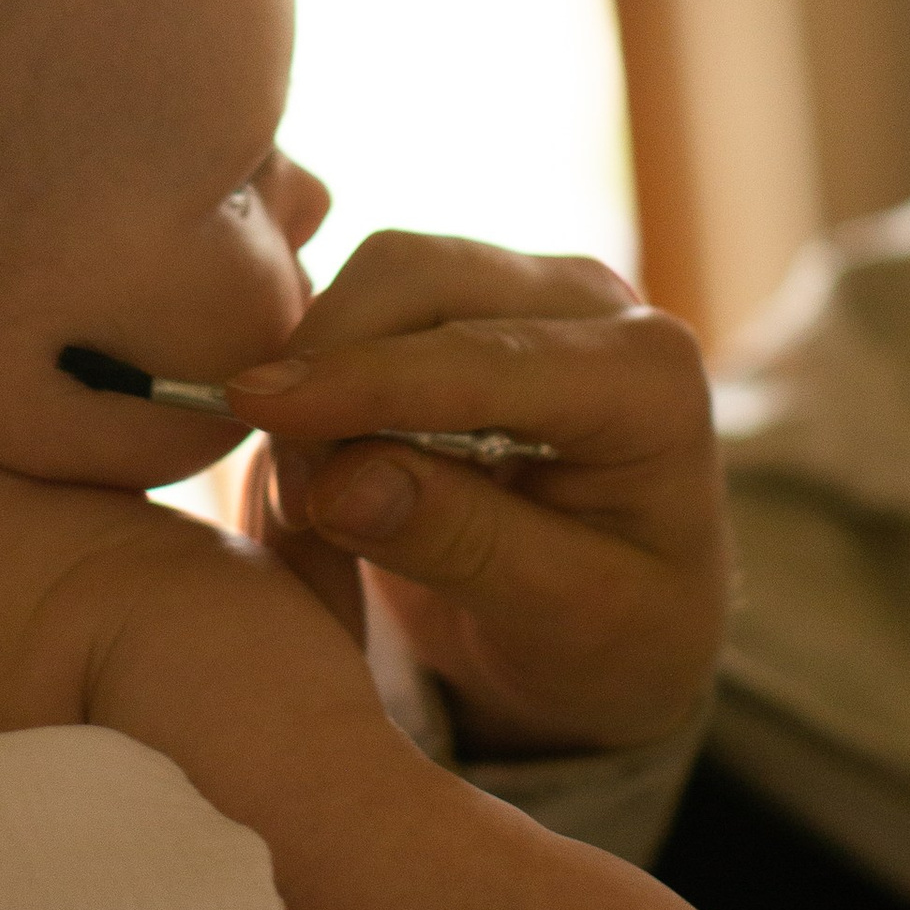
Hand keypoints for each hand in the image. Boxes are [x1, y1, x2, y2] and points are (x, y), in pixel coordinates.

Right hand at [230, 233, 725, 757]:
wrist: (631, 627)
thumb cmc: (622, 632)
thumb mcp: (569, 619)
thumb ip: (463, 545)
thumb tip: (342, 483)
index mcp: (650, 376)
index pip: (484, 357)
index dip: (365, 379)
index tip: (258, 406)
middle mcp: (594, 306)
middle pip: (417, 278)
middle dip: (330, 367)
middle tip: (298, 500)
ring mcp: (526, 292)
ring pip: (379, 279)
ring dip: (318, 374)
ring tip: (314, 502)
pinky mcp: (467, 307)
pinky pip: (363, 312)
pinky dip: (322, 381)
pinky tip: (324, 472)